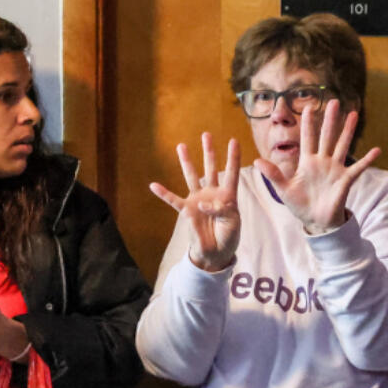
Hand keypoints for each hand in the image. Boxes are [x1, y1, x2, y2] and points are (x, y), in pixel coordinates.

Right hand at [149, 133, 240, 271]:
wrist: (216, 253)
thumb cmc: (228, 236)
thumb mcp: (232, 223)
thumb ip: (221, 210)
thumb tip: (202, 203)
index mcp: (227, 196)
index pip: (232, 173)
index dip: (233, 158)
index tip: (234, 141)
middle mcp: (212, 194)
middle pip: (211, 168)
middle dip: (209, 151)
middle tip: (206, 134)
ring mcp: (198, 200)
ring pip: (192, 177)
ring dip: (187, 162)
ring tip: (182, 146)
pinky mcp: (187, 211)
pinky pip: (173, 201)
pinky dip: (164, 194)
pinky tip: (154, 185)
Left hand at [254, 99, 379, 234]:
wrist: (315, 221)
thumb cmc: (300, 204)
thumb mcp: (284, 189)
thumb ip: (273, 174)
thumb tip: (256, 161)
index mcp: (307, 162)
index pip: (307, 138)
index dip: (308, 124)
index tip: (309, 107)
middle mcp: (322, 161)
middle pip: (326, 136)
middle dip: (329, 119)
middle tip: (333, 101)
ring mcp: (335, 169)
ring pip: (342, 145)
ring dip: (348, 130)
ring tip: (353, 113)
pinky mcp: (345, 180)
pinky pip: (358, 168)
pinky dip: (367, 160)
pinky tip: (376, 150)